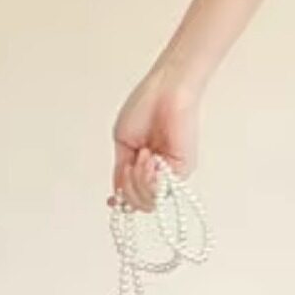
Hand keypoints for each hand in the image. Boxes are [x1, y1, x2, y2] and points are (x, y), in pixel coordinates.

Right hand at [111, 64, 198, 209]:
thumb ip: (121, 172)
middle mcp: (159, 173)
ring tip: (142, 155)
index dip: (121, 202)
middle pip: (139, 204)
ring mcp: (171, 172)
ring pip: (150, 201)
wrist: (164, 91)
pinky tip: (148, 158)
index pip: (133, 197)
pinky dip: (148, 177)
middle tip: (130, 162)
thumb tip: (118, 197)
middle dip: (128, 188)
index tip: (112, 200)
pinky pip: (160, 190)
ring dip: (137, 180)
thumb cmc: (144, 108)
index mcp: (144, 167)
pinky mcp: (183, 169)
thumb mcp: (123, 144)